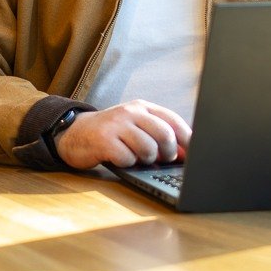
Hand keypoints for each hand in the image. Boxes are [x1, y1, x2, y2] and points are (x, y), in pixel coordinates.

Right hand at [55, 100, 190, 169]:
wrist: (74, 133)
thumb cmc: (111, 134)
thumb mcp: (135, 128)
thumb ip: (159, 136)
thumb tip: (186, 154)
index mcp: (142, 107)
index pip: (172, 119)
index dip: (187, 138)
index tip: (195, 152)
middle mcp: (130, 112)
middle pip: (164, 134)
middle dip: (169, 152)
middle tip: (162, 159)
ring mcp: (116, 125)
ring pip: (148, 148)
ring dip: (146, 159)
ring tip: (136, 157)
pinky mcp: (104, 140)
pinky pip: (127, 158)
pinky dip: (128, 163)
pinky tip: (119, 158)